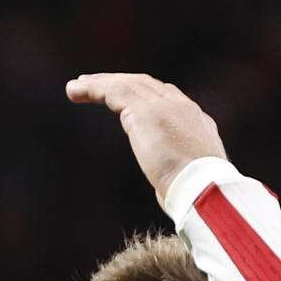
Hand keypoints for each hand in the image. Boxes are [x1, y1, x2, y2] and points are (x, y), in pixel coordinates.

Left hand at [65, 73, 227, 206]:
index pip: (168, 99)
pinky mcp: (146, 112)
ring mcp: (165, 106)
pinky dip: (93, 88)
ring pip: (128, 85)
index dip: (144, 95)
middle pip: (146, 86)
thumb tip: (164, 189)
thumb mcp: (190, 181)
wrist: (204, 190)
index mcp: (198, 123)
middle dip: (119, 83)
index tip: (125, 100)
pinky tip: (76, 91)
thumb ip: (176, 175)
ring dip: (99, 83)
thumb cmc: (199, 198)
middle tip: (94, 85)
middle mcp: (182, 108)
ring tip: (76, 87)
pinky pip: (114, 91)